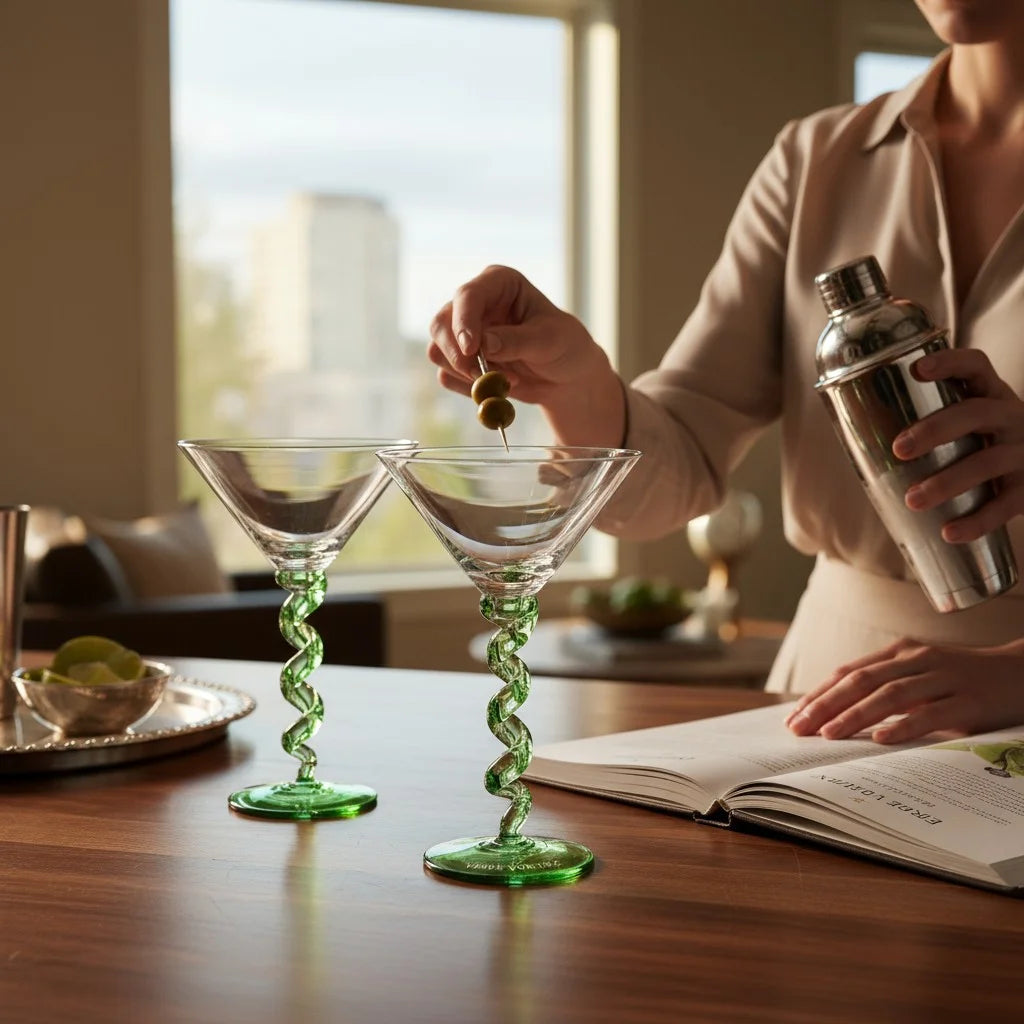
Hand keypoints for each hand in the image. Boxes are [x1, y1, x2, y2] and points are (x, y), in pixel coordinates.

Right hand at [428, 265, 624, 444]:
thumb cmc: (565, 347)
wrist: (566, 378)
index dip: (464, 321)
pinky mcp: (460, 361)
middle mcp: (474, 304)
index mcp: (498, 283)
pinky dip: (469, 388)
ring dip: (467, 374)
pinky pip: (447, 376)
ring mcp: (463, 333)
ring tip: (506, 381)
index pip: (467, 295)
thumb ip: (517, 341)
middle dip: (457, 354)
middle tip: (481, 377)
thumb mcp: (550, 340)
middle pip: (441, 324)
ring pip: (437, 351)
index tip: (471, 348)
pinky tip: (499, 387)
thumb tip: (484, 345)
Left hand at [785, 637, 1023, 743]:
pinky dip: (904, 726)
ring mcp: (945, 679)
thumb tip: (838, 715)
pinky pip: (932, 714)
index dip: (819, 693)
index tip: (793, 716)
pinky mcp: (970, 701)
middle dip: (825, 705)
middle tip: (799, 729)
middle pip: (862, 681)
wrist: (1023, 674)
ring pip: (891, 695)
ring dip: (855, 715)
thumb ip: (887, 690)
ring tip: (828, 734)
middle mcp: (918, 660)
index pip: (850, 672)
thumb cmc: (964, 681)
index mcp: (902, 653)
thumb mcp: (921, 679)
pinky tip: (882, 739)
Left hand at [893, 348, 1023, 541]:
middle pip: (975, 413)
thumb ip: (927, 420)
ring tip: (912, 499)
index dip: (949, 362)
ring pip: (987, 462)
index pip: (975, 365)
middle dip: (934, 430)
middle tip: (899, 448)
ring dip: (947, 482)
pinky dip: (976, 521)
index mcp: (990, 394)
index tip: (917, 369)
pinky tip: (949, 533)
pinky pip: (1005, 505)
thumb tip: (853, 435)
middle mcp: (1012, 417)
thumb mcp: (967, 421)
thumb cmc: (982, 442)